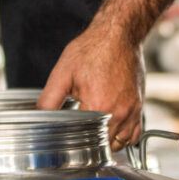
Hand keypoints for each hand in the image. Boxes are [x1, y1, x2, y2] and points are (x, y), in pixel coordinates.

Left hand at [38, 21, 144, 150]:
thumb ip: (49, 99)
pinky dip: (124, 137)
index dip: (71, 138)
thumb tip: (39, 117)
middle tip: (79, 131)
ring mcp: (132, 110)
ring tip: (94, 130)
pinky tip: (111, 127)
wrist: (119, 34)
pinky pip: (134, 134)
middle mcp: (118, 112)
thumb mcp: (63, 72)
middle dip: (89, 142)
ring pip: (119, 143)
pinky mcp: (139, 106)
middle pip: (102, 145)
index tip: (66, 133)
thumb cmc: (93, 49)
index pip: (82, 138)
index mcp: (97, 106)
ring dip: (107, 142)